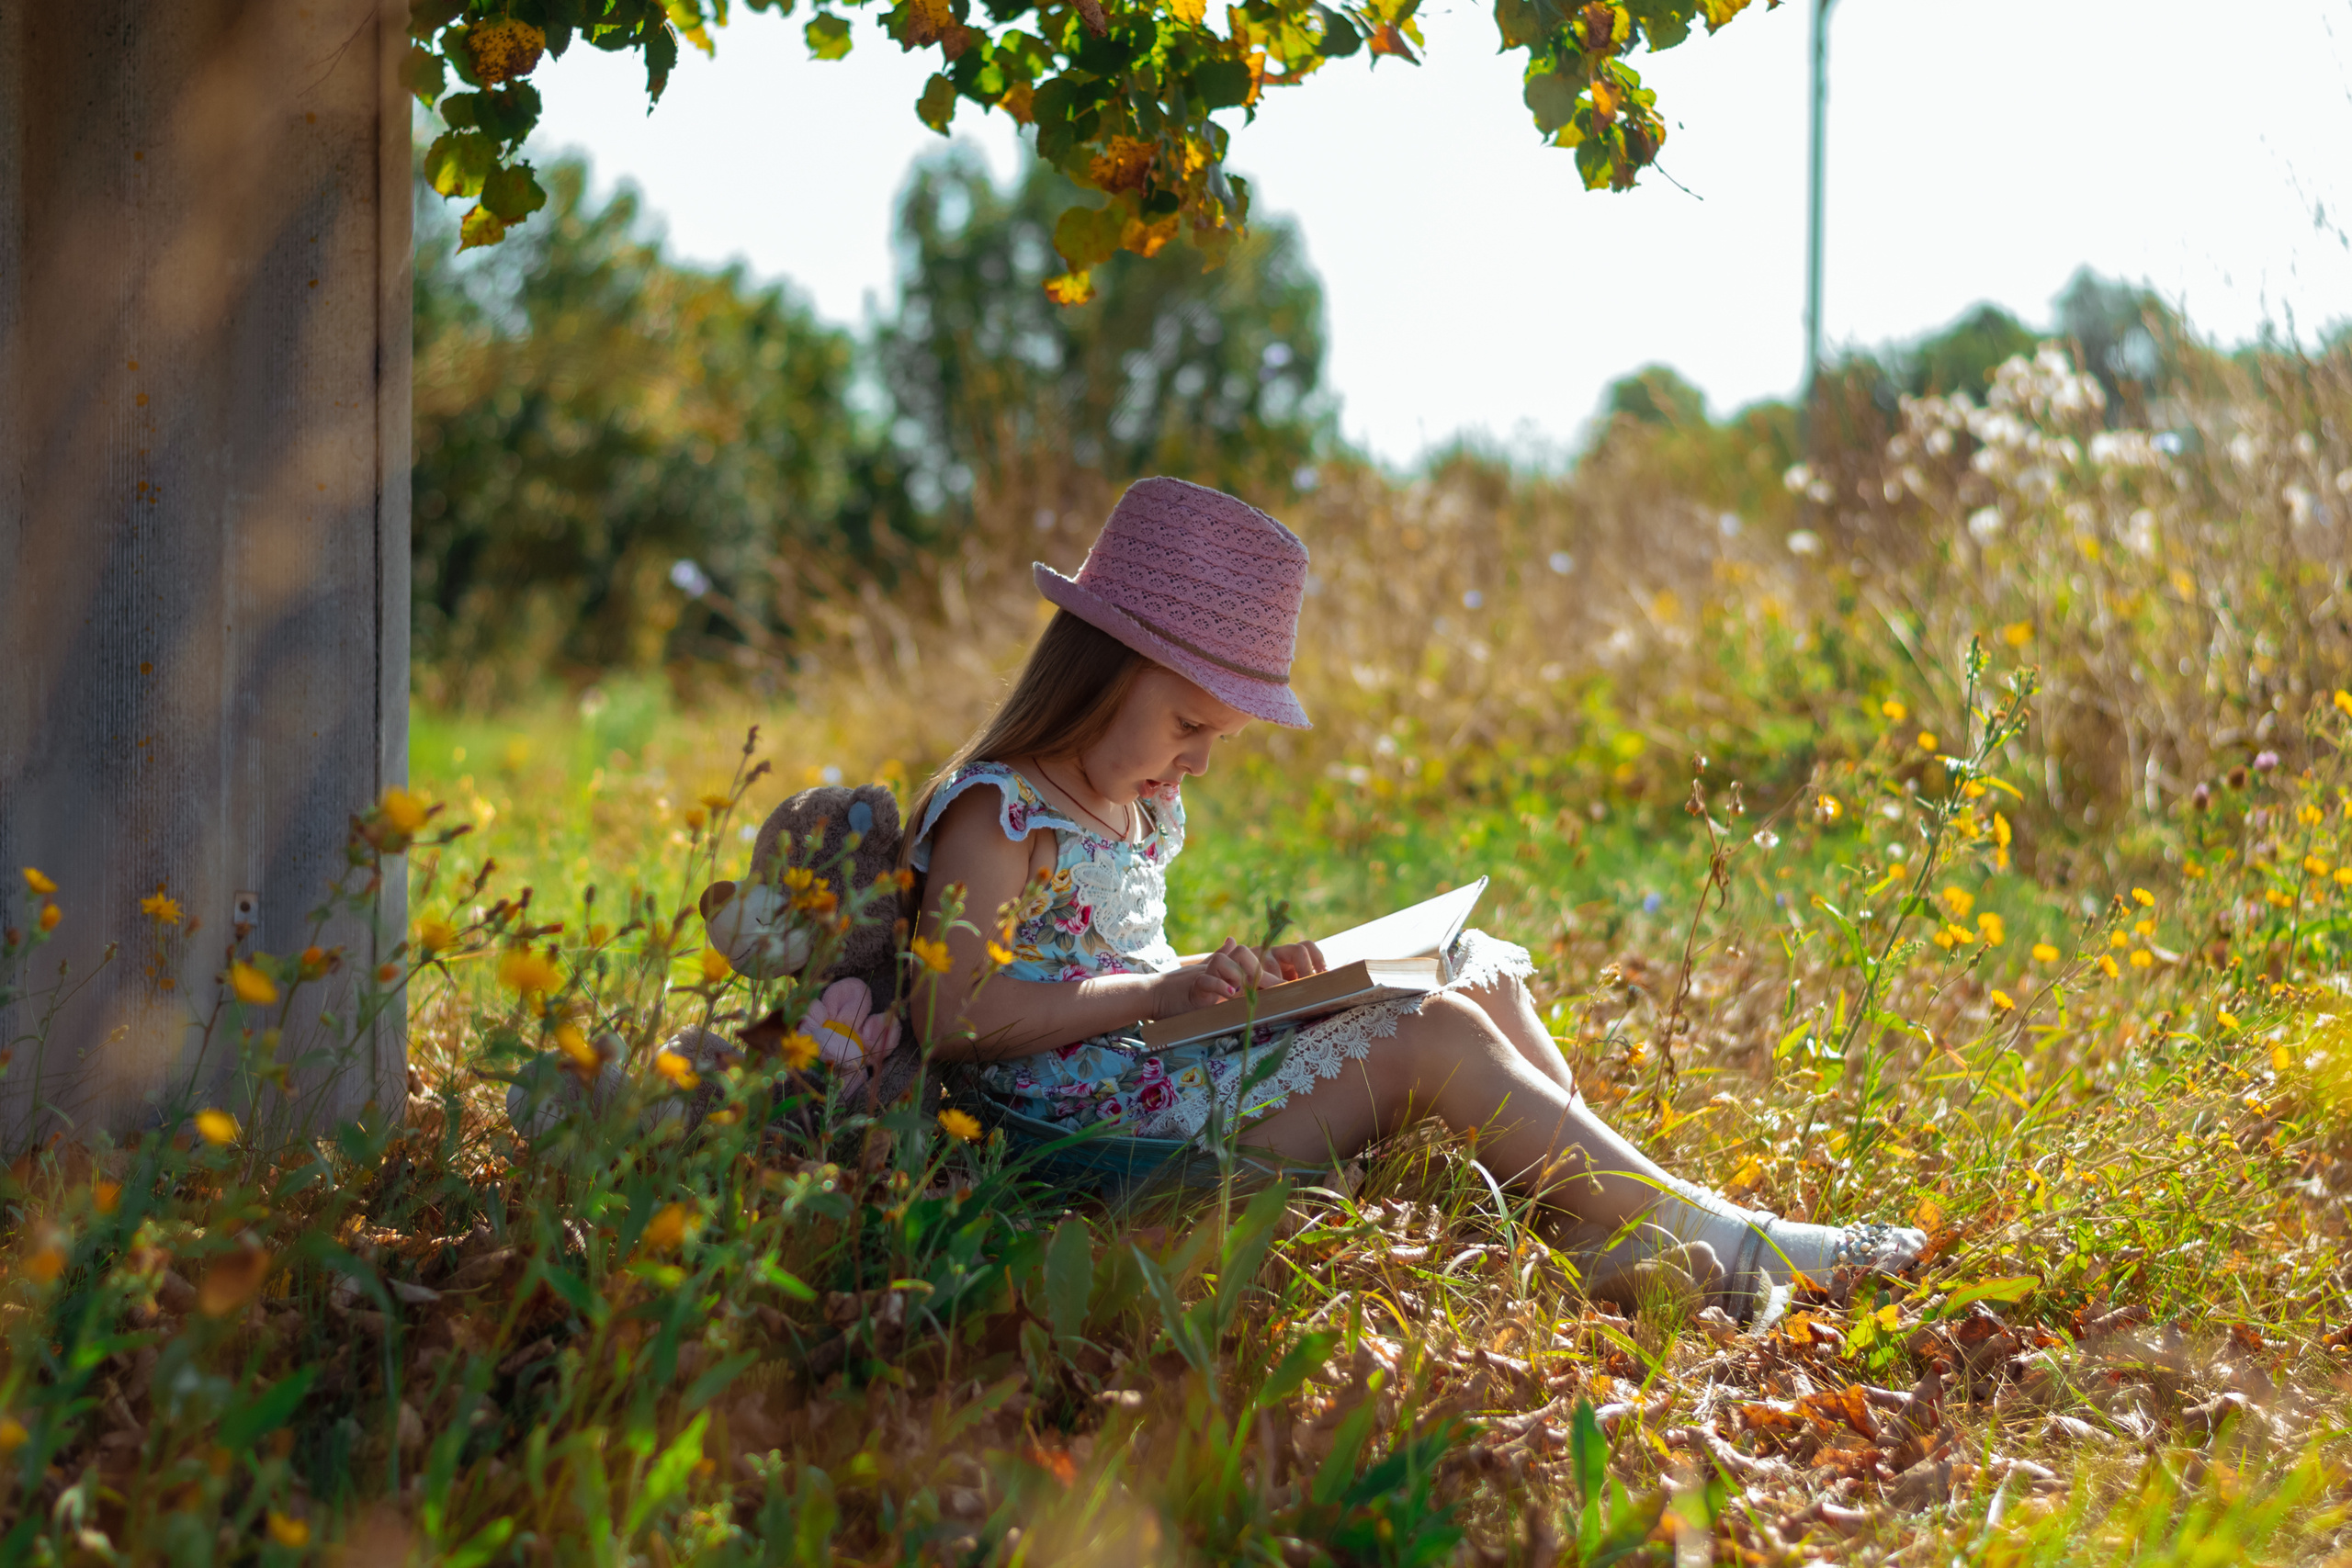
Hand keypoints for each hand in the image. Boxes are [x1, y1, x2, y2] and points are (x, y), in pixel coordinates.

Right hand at [1152, 937, 1327, 1019]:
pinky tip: (1230, 995)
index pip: (1248, 959)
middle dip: (1261, 972)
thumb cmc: (1182, 990)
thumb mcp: (1206, 974)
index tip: (1285, 983)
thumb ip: (1221, 958)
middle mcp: (1215, 967)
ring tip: (1252, 991)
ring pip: (1224, 963)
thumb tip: (1233, 939)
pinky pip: (1206, 981)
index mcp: (1222, 967)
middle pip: (1242, 956)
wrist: (1154, 995)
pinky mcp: (1192, 987)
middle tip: (1279, 987)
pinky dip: (1219, 986)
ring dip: (1239, 976)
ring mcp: (1202, 974)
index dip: (1266, 968)